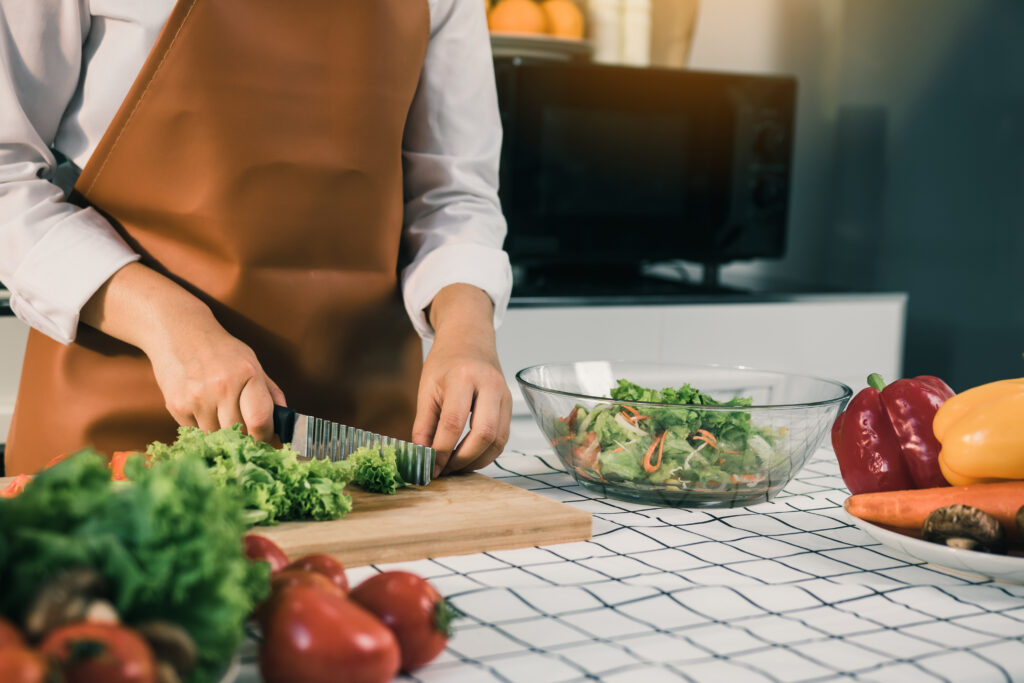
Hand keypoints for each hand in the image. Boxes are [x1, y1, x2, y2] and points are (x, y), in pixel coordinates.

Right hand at [146, 310, 285, 440]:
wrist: (179, 331)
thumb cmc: (221, 350)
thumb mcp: (252, 363)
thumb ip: (270, 393)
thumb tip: (286, 423)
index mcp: (247, 374)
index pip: (260, 421)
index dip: (266, 437)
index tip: (266, 440)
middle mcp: (222, 387)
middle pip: (239, 434)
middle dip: (246, 439)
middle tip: (246, 434)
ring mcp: (197, 398)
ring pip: (217, 437)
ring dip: (223, 436)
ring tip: (221, 417)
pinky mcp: (176, 406)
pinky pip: (196, 433)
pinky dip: (203, 430)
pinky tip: (203, 411)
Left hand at [412, 285, 511, 476]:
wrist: (469, 339)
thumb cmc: (446, 361)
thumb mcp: (427, 388)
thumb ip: (424, 425)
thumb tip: (423, 457)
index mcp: (463, 377)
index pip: (453, 422)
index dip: (441, 451)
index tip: (430, 467)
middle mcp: (489, 385)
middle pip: (484, 434)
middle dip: (463, 459)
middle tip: (445, 470)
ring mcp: (504, 395)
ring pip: (498, 440)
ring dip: (477, 460)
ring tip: (455, 466)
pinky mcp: (510, 405)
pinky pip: (503, 437)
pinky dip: (486, 453)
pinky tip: (469, 456)